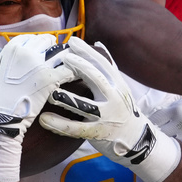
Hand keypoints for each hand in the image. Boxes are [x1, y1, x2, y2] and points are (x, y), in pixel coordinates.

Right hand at [0, 34, 74, 141]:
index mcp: (12, 48)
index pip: (30, 38)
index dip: (34, 45)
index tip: (38, 52)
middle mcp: (28, 53)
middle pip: (47, 41)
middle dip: (50, 48)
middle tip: (52, 58)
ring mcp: (40, 66)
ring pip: (61, 52)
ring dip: (64, 58)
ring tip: (67, 64)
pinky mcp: (51, 80)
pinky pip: (69, 69)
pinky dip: (72, 71)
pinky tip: (72, 77)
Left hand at [39, 37, 180, 181]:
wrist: (137, 140)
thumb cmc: (123, 110)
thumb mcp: (120, 86)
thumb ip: (108, 66)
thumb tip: (98, 43)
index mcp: (118, 85)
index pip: (103, 65)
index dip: (88, 52)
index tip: (73, 42)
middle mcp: (114, 98)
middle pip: (96, 79)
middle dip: (79, 67)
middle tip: (62, 59)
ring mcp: (106, 116)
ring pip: (84, 105)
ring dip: (65, 98)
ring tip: (49, 92)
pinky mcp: (97, 133)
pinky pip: (75, 128)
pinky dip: (59, 124)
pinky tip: (44, 119)